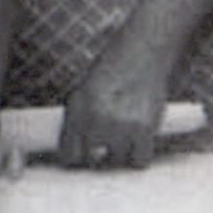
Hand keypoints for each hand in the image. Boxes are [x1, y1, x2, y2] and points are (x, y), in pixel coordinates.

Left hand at [59, 46, 171, 168]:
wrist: (142, 52)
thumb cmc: (115, 69)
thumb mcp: (85, 91)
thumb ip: (79, 120)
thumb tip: (79, 150)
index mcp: (76, 111)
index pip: (68, 155)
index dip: (75, 158)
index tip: (82, 159)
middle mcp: (94, 121)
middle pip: (92, 161)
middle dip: (98, 155)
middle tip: (105, 146)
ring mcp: (119, 127)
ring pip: (117, 161)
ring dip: (120, 152)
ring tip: (125, 133)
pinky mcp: (143, 130)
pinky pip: (139, 161)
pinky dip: (140, 155)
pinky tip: (139, 142)